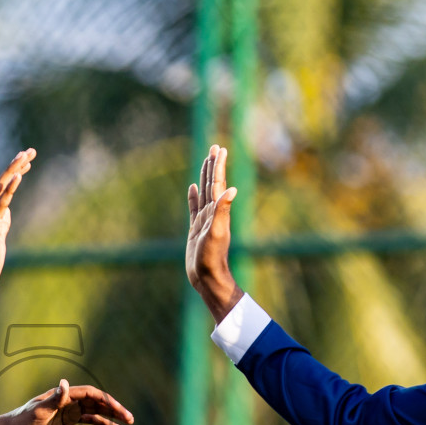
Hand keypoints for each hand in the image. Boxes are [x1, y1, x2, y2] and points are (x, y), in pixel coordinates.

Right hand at [0, 149, 36, 308]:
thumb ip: (1, 222)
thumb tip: (6, 213)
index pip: (3, 186)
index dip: (15, 171)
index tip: (26, 159)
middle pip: (2, 181)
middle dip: (16, 164)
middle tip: (29, 150)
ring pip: (0, 187)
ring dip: (13, 170)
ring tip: (24, 156)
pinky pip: (1, 204)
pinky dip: (9, 189)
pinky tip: (18, 177)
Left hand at [0, 379, 133, 424]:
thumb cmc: (23, 420)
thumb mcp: (39, 411)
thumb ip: (53, 398)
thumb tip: (64, 383)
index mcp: (64, 395)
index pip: (90, 393)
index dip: (106, 400)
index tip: (118, 410)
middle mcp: (69, 400)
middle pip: (97, 400)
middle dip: (115, 408)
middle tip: (130, 418)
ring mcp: (69, 410)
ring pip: (96, 410)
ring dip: (112, 415)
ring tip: (128, 422)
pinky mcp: (68, 420)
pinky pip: (89, 419)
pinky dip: (103, 423)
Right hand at [185, 143, 242, 320]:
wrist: (206, 276)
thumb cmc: (211, 257)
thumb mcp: (217, 233)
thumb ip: (223, 211)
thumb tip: (232, 189)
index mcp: (217, 211)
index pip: (217, 183)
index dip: (219, 166)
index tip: (221, 149)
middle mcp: (212, 212)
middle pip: (212, 183)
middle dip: (214, 165)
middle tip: (216, 147)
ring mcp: (204, 220)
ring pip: (204, 192)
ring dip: (205, 176)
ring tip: (207, 161)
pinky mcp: (196, 228)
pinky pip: (194, 207)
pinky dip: (193, 196)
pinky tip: (194, 187)